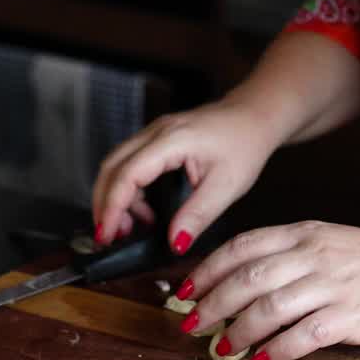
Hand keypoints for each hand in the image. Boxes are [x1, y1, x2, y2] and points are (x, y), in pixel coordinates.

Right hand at [91, 100, 280, 251]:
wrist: (255, 116)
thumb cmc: (246, 143)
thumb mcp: (227, 186)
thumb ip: (198, 216)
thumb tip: (174, 243)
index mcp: (172, 140)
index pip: (128, 174)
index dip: (112, 207)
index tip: (107, 234)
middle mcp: (156, 132)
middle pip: (111, 168)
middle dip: (104, 204)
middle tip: (109, 237)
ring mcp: (153, 133)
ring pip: (116, 165)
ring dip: (114, 198)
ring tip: (127, 229)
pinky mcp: (156, 140)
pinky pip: (129, 164)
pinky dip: (128, 191)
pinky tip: (143, 213)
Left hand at [180, 221, 359, 359]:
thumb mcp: (328, 242)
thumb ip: (287, 254)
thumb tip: (240, 280)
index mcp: (303, 233)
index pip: (241, 246)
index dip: (207, 269)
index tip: (184, 290)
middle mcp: (313, 255)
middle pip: (247, 278)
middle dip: (212, 303)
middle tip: (192, 324)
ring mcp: (331, 285)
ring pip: (269, 307)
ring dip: (238, 330)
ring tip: (223, 347)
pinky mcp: (349, 316)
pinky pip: (302, 334)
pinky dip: (276, 349)